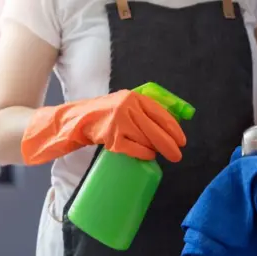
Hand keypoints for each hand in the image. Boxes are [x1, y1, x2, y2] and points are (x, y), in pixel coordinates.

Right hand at [21, 90, 185, 164]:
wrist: (75, 120)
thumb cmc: (105, 116)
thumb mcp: (125, 106)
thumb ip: (143, 111)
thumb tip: (168, 127)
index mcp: (135, 98)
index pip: (161, 114)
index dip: (174, 129)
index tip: (182, 140)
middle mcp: (128, 107)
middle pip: (156, 129)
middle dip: (170, 144)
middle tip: (178, 155)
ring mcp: (119, 121)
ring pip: (146, 139)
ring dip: (155, 150)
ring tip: (158, 154)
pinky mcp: (111, 136)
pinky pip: (133, 148)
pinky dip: (143, 154)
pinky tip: (147, 156)